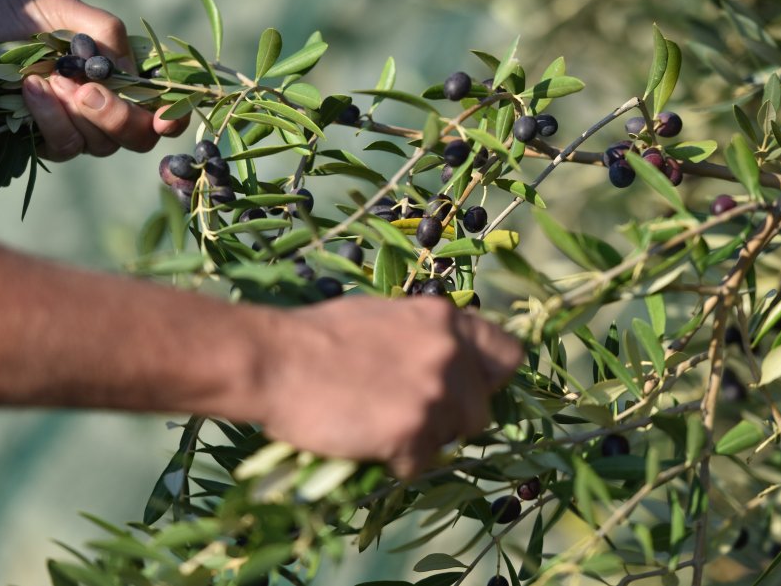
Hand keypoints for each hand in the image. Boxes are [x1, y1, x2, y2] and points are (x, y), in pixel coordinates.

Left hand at [0, 0, 186, 159]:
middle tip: (89, 91)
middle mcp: (105, 107)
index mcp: (118, 74)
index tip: (161, 117)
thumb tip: (126, 63)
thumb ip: (100, 28)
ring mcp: (77, 129)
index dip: (170, 117)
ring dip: (79, 114)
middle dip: (120, 118)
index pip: (159, 106)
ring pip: (103, 144)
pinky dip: (51, 118)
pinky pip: (66, 146)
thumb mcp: (56, 7)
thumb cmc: (7, 17)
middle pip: (138, 136)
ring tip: (48, 77)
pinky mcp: (47, 143)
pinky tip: (31, 89)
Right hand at [251, 297, 523, 478]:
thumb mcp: (385, 317)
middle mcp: (450, 354)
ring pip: (451, 439)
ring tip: (379, 427)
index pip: (506, 354)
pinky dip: (396, 461)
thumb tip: (448, 360)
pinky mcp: (413, 433)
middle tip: (407, 415)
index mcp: (445, 320)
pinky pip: (420, 464)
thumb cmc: (318, 335)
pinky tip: (365, 441)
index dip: (486, 377)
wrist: (274, 359)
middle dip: (450, 418)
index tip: (464, 388)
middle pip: (479, 409)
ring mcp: (435, 394)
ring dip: (422, 440)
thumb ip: (425, 337)